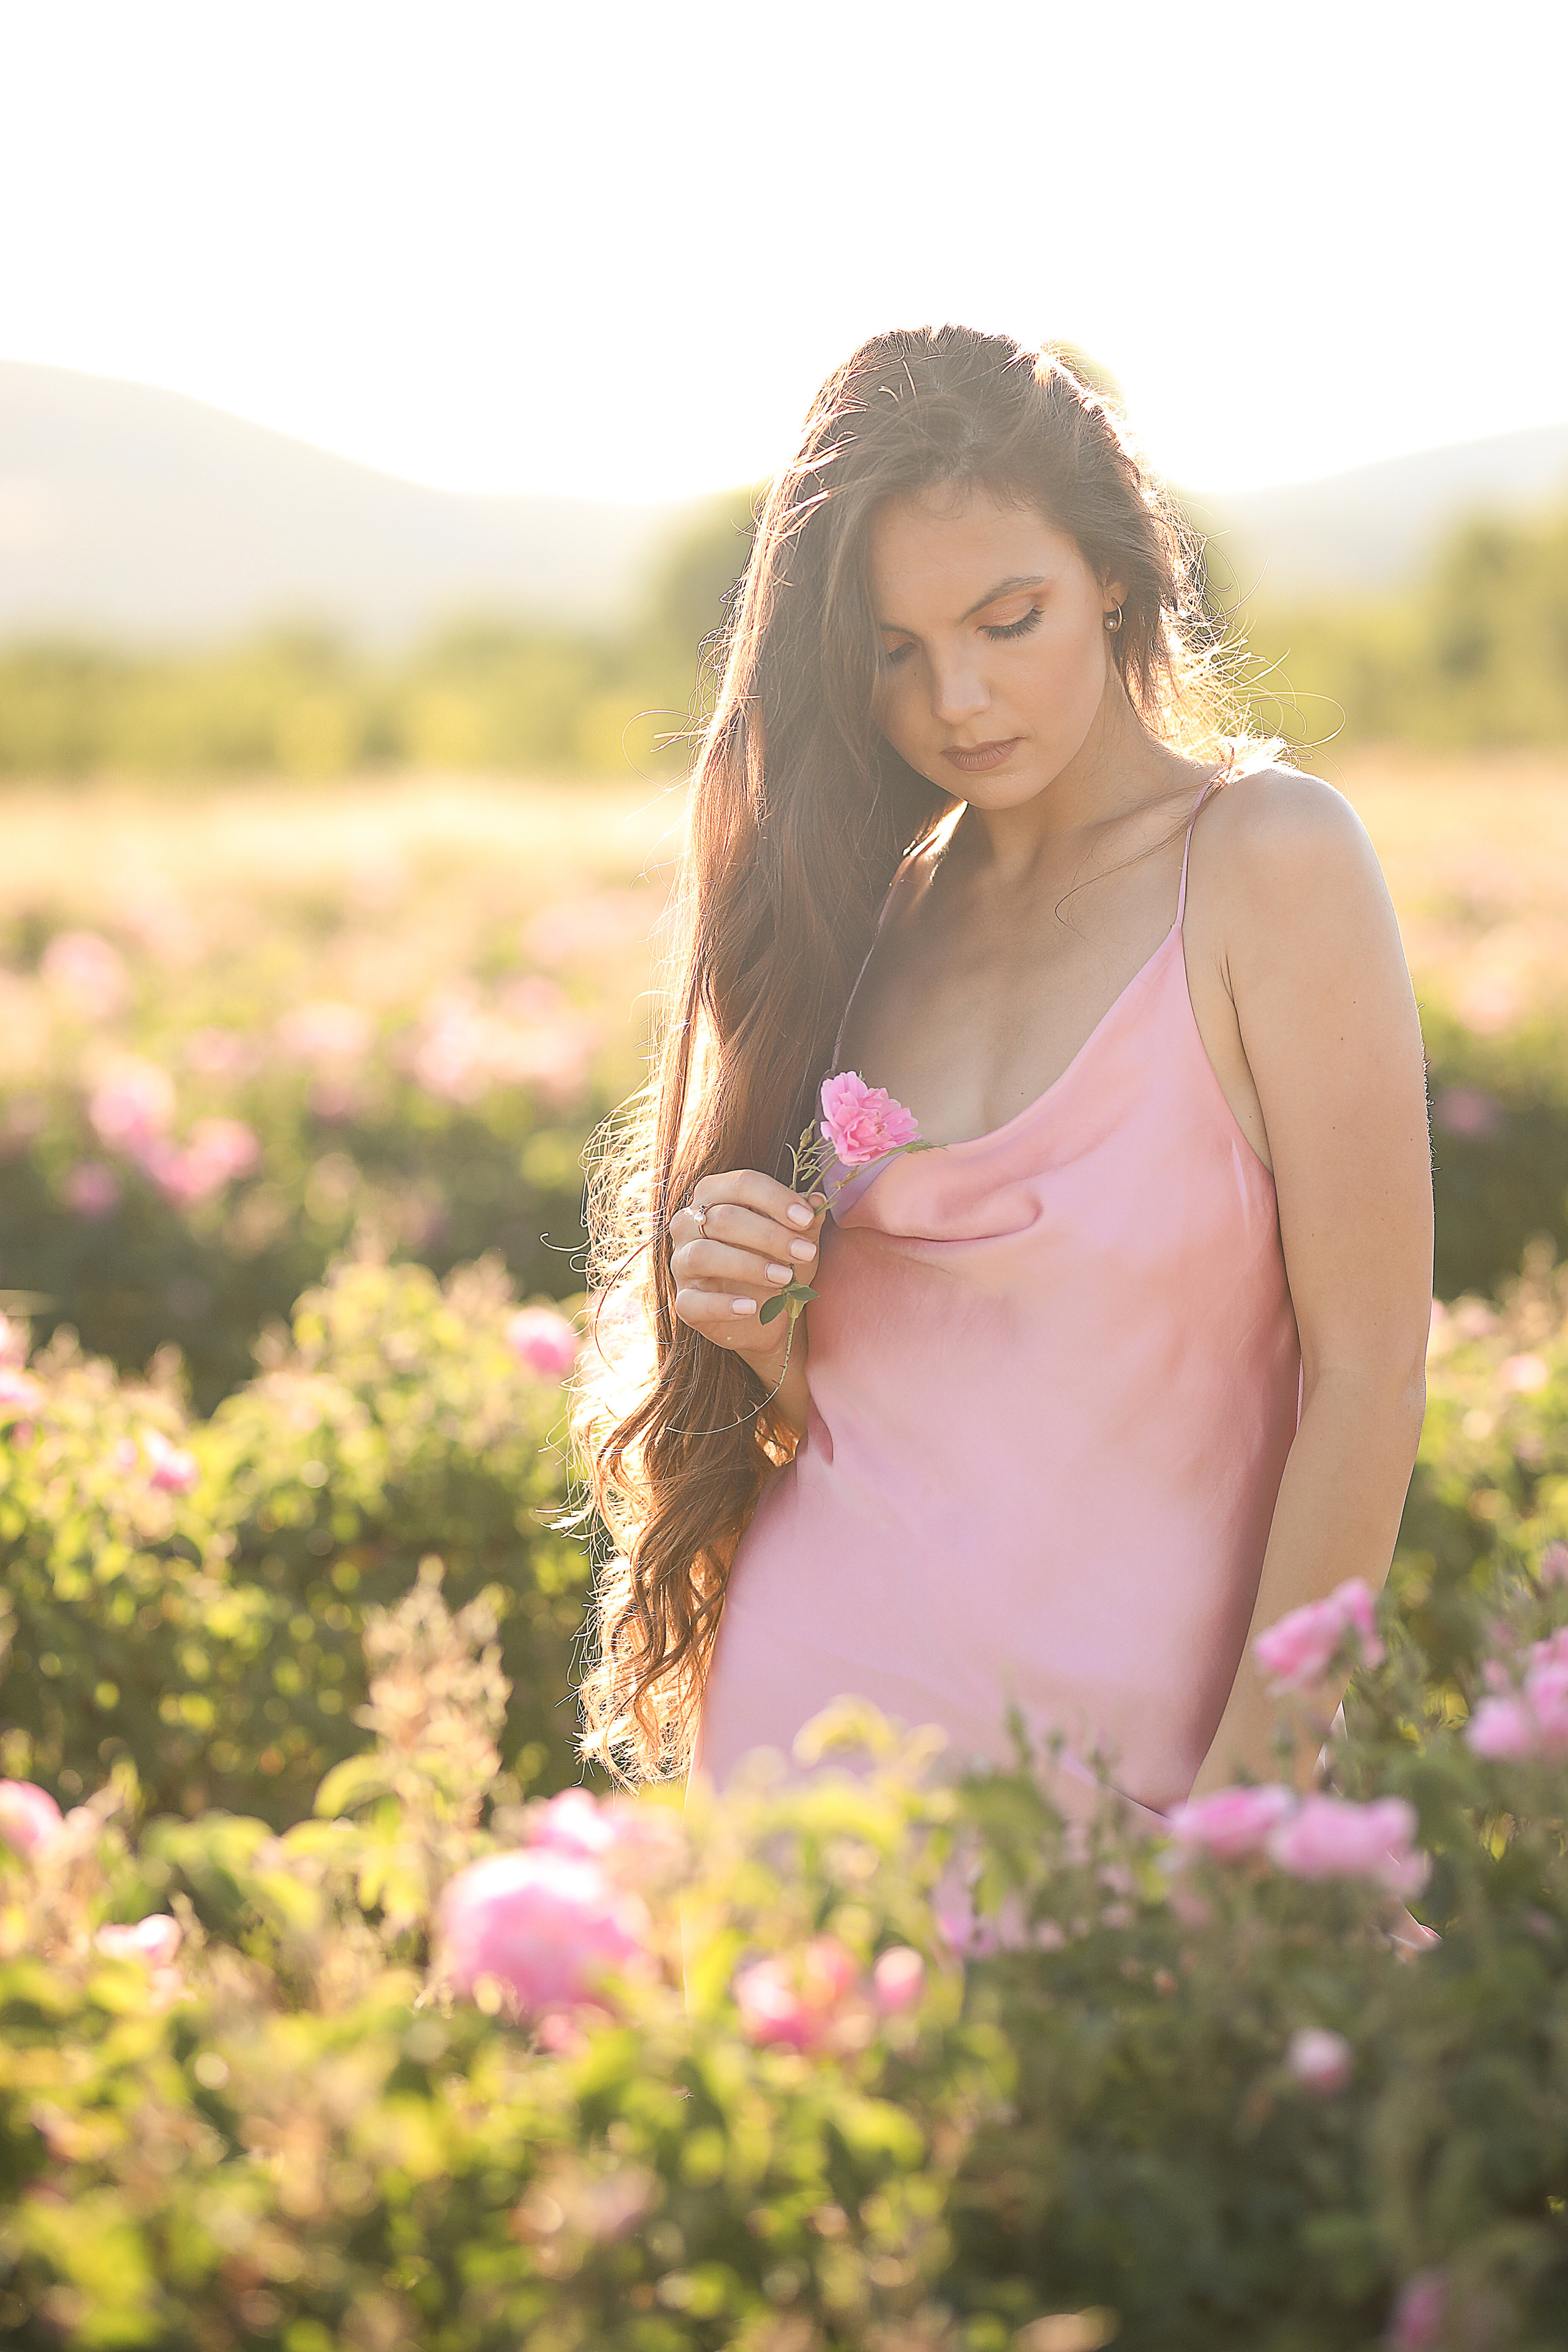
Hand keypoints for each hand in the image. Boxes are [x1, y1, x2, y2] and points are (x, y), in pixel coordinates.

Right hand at [667, 1170, 826, 1370]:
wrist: (767, 1316)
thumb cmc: (777, 1263)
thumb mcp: (797, 1241)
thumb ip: (805, 1221)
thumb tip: (818, 1200)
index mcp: (716, 1195)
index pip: (742, 1183)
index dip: (776, 1198)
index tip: (807, 1219)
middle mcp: (689, 1223)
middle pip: (723, 1218)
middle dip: (769, 1235)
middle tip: (805, 1253)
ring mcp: (681, 1262)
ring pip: (704, 1255)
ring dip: (749, 1266)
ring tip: (785, 1278)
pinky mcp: (684, 1301)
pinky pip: (693, 1301)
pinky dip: (723, 1305)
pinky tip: (751, 1307)